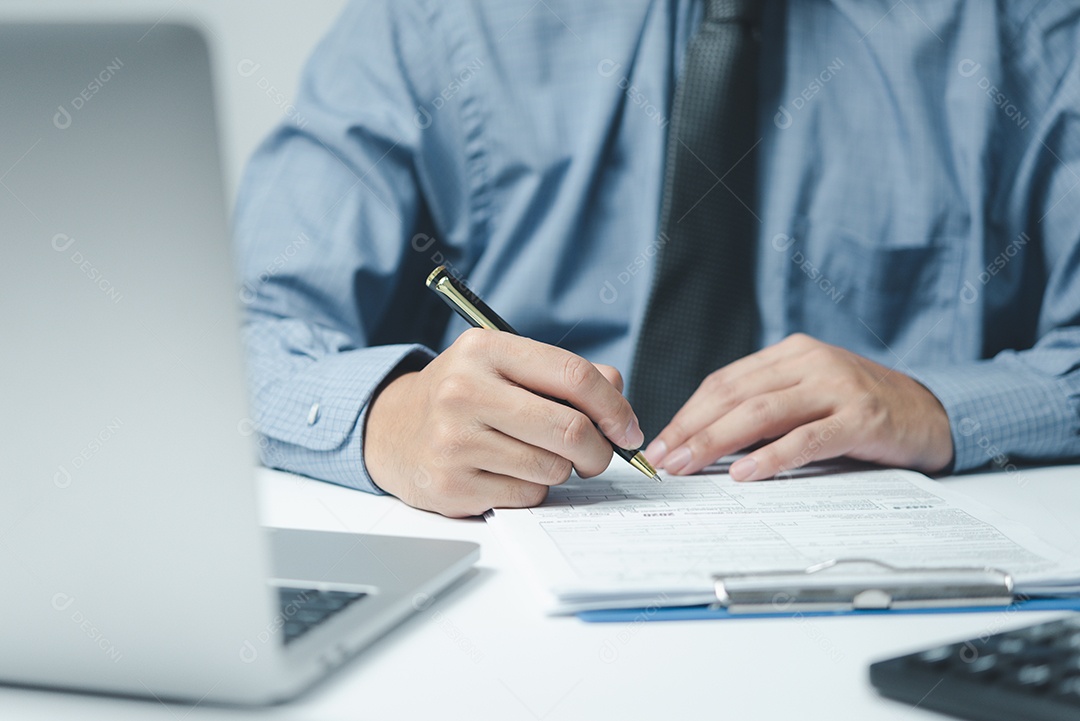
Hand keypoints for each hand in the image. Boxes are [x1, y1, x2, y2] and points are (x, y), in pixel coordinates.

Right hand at [364, 328, 641, 516]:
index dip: (614, 407)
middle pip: (570, 429)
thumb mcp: (505, 365)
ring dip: (561, 470)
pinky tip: (509, 474)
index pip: (573, 375)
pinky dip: (533, 491)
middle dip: (599, 450)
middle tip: (598, 455)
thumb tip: (619, 394)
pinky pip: (527, 497)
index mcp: (485, 350)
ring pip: (552, 468)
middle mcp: (464, 391)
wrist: (392, 430)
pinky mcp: (452, 486)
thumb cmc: (463, 396)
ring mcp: (454, 442)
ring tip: (537, 457)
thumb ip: (564, 374)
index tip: (628, 429)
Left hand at [643, 333, 953, 479]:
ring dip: (717, 442)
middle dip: (692, 429)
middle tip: (663, 457)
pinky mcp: (862, 418)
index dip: (689, 413)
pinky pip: (806, 439)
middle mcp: (811, 362)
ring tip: (688, 464)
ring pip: (762, 413)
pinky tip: (744, 474)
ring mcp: (838, 387)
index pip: (725, 382)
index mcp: (792, 353)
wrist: (934, 413)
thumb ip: (767, 408)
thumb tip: (705, 442)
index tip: (662, 441)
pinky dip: (771, 457)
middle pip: (735, 395)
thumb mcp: (810, 396)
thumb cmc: (862, 409)